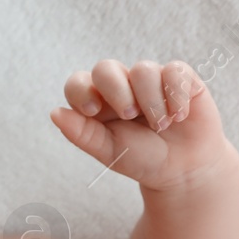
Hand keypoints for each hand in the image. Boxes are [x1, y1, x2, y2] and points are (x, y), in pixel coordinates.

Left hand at [55, 58, 226, 190]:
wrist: (183, 169)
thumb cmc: (142, 158)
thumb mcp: (109, 151)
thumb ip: (82, 133)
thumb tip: (55, 113)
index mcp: (98, 102)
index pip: (78, 83)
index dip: (81, 91)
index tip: (93, 111)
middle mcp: (121, 86)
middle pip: (105, 68)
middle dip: (115, 89)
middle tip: (128, 115)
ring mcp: (149, 79)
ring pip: (143, 69)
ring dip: (151, 100)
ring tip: (161, 126)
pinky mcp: (179, 77)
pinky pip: (174, 70)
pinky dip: (176, 95)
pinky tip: (180, 116)